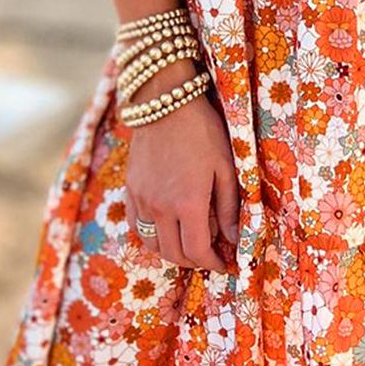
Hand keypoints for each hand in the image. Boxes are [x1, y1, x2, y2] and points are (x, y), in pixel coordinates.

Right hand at [123, 69, 240, 271]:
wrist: (164, 102)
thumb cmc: (202, 131)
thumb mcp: (226, 167)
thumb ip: (229, 207)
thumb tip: (234, 239)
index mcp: (188, 204)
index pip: (197, 251)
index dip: (213, 264)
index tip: (225, 264)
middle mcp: (160, 208)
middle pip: (174, 254)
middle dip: (194, 262)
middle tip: (209, 256)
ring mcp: (142, 200)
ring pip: (152, 244)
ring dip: (172, 252)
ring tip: (189, 244)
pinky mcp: (131, 189)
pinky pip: (136, 226)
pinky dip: (151, 236)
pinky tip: (166, 228)